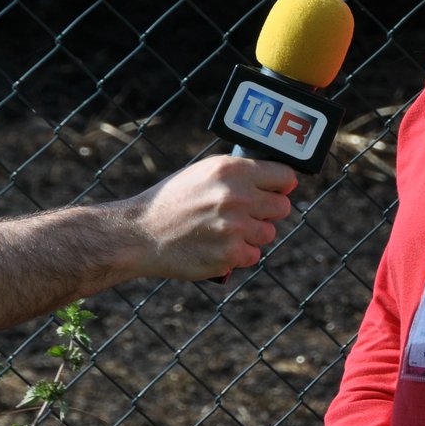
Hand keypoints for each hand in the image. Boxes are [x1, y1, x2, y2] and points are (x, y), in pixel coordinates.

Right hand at [122, 155, 298, 280]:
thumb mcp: (204, 172)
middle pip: (282, 207)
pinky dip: (239, 254)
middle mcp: (237, 196)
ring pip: (268, 233)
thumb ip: (239, 174)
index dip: (282, 185)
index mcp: (232, 170)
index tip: (277, 191)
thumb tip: (277, 181)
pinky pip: (253, 255)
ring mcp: (234, 227)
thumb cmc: (173, 201)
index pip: (285, 176)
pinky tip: (218, 246)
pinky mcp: (230, 254)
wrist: (140, 234)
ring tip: (225, 231)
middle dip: (268, 212)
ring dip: (253, 235)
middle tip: (247, 214)